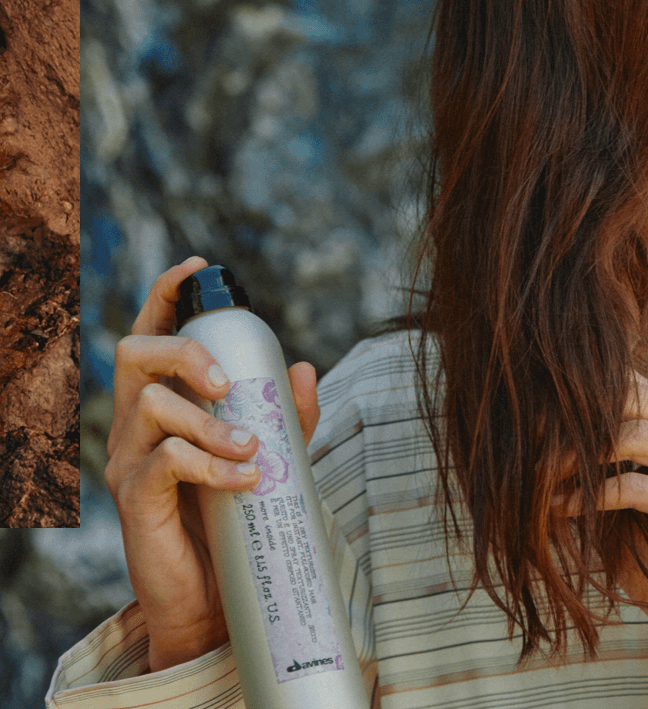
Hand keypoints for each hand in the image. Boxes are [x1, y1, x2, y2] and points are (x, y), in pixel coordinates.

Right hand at [103, 256, 321, 671]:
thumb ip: (287, 414)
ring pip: (151, 406)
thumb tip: (302, 367)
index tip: (197, 267)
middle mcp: (135, 425)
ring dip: (210, 420)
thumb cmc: (237, 515)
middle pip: (135, 354)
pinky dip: (211, 462)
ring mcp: (129, 462)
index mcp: (164, 402)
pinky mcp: (134, 501)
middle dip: (185, 351)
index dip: (165, 295)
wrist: (218, 596)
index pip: (151, 334)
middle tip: (225, 381)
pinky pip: (164, 462)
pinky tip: (246, 477)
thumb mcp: (273, 453)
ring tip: (252, 448)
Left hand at [569, 374, 647, 691]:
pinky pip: (636, 486)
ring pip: (636, 434)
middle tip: (535, 440)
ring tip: (544, 475)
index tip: (540, 418)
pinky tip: (561, 507)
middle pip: (638, 400)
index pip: (640, 387)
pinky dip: (591, 494)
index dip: (588, 395)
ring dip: (580, 455)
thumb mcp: (632, 496)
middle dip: (580, 419)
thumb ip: (610, 457)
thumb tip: (546, 421)